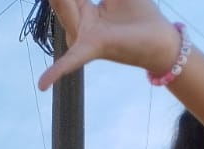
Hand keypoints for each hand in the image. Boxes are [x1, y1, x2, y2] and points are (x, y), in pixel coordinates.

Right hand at [41, 1, 179, 89]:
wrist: (161, 40)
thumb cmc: (142, 16)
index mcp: (85, 9)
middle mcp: (80, 25)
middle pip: (61, 1)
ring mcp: (84, 37)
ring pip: (63, 7)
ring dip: (60, 1)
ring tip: (95, 30)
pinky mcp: (94, 47)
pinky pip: (72, 60)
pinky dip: (57, 72)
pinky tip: (42, 85)